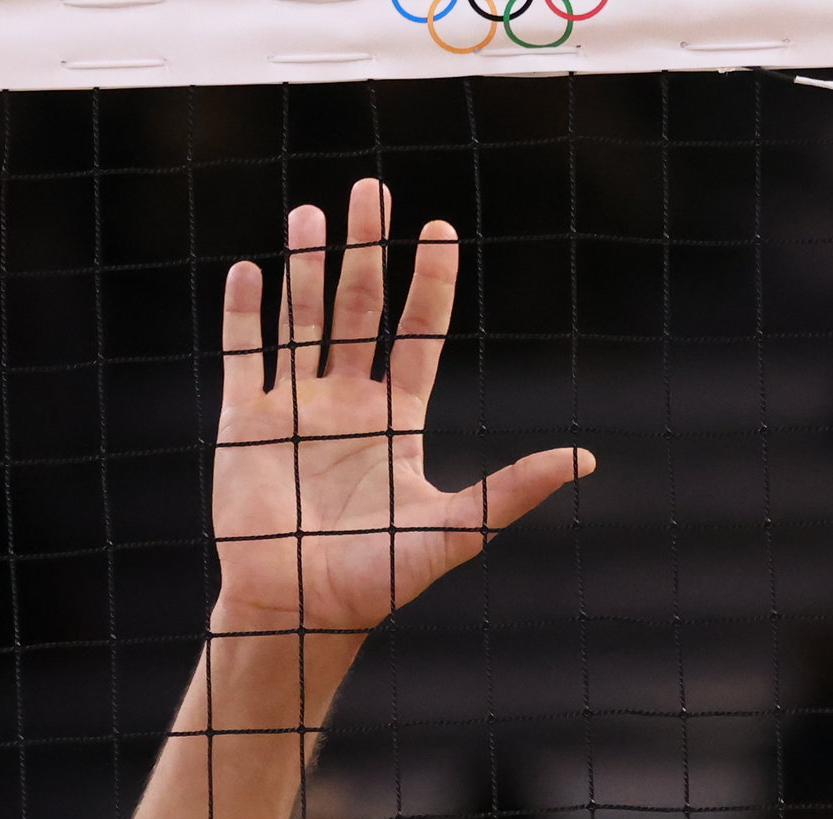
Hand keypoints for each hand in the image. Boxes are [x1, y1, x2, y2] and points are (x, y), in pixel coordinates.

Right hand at [212, 180, 591, 645]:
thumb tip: (587, 459)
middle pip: (358, 311)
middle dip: (364, 252)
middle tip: (371, 190)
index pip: (419, 336)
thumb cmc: (378, 582)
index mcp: (396, 423)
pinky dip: (247, 315)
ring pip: (302, 321)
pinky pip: (246, 358)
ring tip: (312, 213)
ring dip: (306, 268)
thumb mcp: (456, 530)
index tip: (440, 230)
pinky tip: (252, 270)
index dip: (430, 284)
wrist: (300, 614)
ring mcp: (295, 411)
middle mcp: (347, 406)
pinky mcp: (246, 426)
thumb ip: (513, 491)